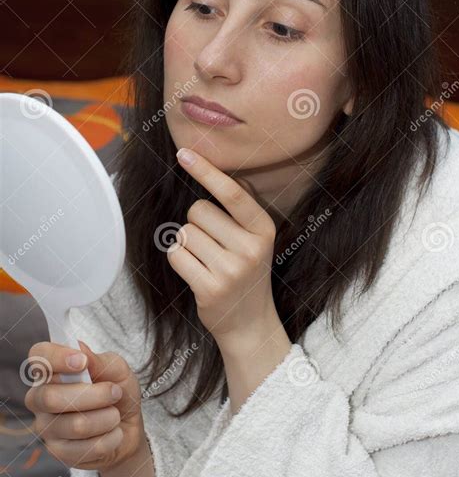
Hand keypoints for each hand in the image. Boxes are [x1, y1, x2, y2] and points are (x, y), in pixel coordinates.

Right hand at [24, 340, 144, 472]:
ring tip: (115, 415)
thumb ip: (100, 360)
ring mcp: (46, 426)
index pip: (39, 356)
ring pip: (75, 425)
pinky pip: (84, 448)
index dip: (56, 357)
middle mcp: (40, 397)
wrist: (128, 427)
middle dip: (94, 395)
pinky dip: (109, 438)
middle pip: (50, 397)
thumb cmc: (117, 391)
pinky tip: (112, 433)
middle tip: (115, 392)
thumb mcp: (117, 370)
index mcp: (52, 371)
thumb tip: (80, 349)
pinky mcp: (57, 451)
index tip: (82, 362)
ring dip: (107, 418)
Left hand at [168, 147, 280, 349]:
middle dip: (196, 223)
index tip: (184, 153)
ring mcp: (231, 270)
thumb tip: (223, 171)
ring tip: (207, 262)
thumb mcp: (254, 240)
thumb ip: (241, 210)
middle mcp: (251, 248)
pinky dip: (180, 261)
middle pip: (198, 210)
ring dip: (187, 244)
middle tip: (213, 245)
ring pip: (184, 233)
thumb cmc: (245, 273)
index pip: (232, 193)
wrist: (249, 324)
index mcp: (264, 229)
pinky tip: (197, 273)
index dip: (207, 171)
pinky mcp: (210, 288)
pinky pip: (176, 256)